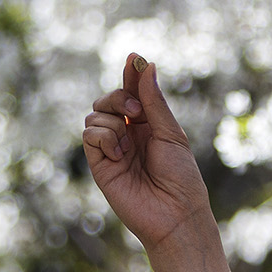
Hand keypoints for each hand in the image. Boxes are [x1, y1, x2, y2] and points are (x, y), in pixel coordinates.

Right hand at [82, 54, 215, 251]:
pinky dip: (104, 137)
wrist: (175, 214)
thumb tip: (145, 65)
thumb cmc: (181, 177)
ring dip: (112, 120)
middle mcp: (127, 134)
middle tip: (134, 110)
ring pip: (95, 115)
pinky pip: (89, 135)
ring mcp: (111, 149)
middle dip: (118, 96)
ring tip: (128, 143)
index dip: (130, 75)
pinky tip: (119, 153)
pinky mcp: (99, 165)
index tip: (133, 57)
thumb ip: (153, 101)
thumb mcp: (170, 133)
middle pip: (108, 99)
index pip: (132, 92)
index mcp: (147, 125)